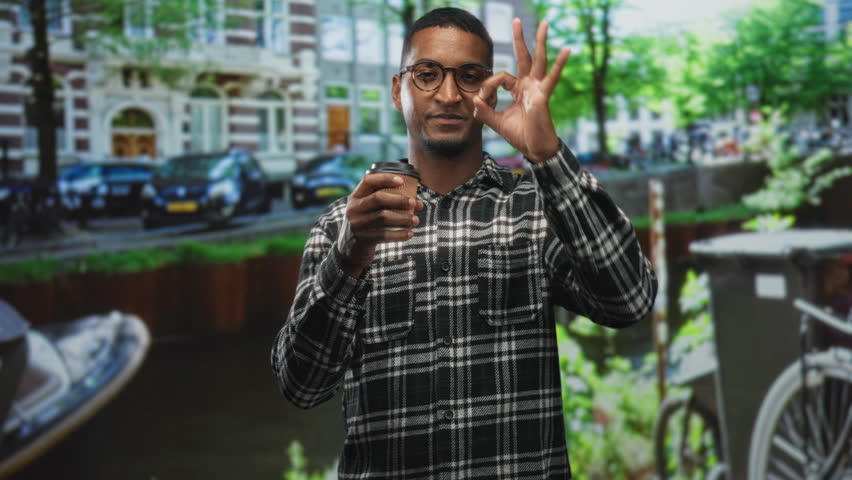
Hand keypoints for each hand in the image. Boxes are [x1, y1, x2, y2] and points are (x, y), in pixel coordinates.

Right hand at [337, 173, 423, 277]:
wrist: (349, 249)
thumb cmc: (366, 224)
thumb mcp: (366, 210)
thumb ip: (384, 202)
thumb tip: (416, 202)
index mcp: (355, 197)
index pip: (368, 181)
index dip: (385, 178)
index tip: (401, 180)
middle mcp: (353, 209)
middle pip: (378, 198)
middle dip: (399, 199)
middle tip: (414, 203)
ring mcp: (357, 224)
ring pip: (384, 217)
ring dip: (403, 218)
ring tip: (415, 220)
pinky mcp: (363, 239)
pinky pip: (385, 235)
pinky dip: (400, 234)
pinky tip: (409, 233)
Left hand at [473, 19, 570, 162]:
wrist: (534, 149)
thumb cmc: (520, 135)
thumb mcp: (497, 122)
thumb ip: (485, 111)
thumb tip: (474, 101)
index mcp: (518, 89)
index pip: (501, 77)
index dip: (488, 86)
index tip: (481, 100)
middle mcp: (528, 85)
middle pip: (523, 57)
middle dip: (519, 39)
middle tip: (516, 20)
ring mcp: (537, 89)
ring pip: (538, 60)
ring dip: (540, 42)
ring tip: (544, 23)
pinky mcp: (543, 96)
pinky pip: (551, 78)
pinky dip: (559, 64)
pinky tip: (567, 50)